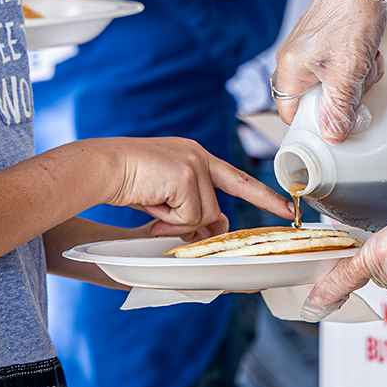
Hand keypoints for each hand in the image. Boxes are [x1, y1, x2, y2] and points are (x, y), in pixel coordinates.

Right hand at [97, 137, 293, 234]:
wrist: (101, 166)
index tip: (285, 208)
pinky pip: (189, 218)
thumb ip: (191, 209)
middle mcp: (199, 155)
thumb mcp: (165, 196)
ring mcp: (195, 164)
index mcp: (195, 156)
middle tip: (159, 211)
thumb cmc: (126, 180)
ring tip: (150, 201)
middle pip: (214, 209)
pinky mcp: (187, 175)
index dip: (261, 195)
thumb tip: (214, 230)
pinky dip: (167, 219)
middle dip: (189, 223)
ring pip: (203, 216)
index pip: (235, 178)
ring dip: (174, 220)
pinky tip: (149, 200)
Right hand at [272, 0, 386, 141]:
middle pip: (316, 100)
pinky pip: (341, 67)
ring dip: (355, 80)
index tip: (337, 125)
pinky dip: (357, 65)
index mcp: (289, 68)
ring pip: (333, 84)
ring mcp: (310, 49)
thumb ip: (339, 107)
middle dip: (343, 97)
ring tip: (367, 62)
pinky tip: (369, 52)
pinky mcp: (326, 40)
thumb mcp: (348, 70)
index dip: (314, 124)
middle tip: (358, 84)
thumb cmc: (352, 15)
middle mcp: (294, 59)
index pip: (292, 114)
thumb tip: (333, 135)